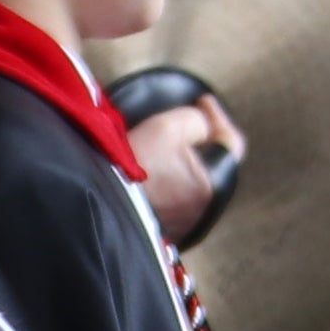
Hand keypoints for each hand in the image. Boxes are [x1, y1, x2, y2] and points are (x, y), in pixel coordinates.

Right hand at [138, 98, 245, 243]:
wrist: (98, 202)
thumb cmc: (134, 163)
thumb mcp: (167, 127)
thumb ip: (197, 120)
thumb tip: (204, 123)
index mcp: (213, 185)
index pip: (231, 142)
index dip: (218, 115)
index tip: (202, 101)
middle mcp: (205, 208)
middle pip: (216, 162)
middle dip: (206, 138)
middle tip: (192, 118)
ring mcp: (187, 222)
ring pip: (198, 180)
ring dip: (189, 160)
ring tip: (173, 142)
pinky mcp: (168, 229)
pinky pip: (179, 196)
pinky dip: (174, 179)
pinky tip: (158, 167)